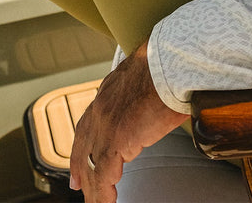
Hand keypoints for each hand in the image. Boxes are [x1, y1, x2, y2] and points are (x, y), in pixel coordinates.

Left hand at [68, 42, 186, 202]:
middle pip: (84, 144)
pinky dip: (104, 194)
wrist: (173, 62)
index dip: (83, 141)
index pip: (89, 120)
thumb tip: (163, 98)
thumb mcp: (150, 75)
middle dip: (79, 167)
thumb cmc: (172, 63)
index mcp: (110, 89)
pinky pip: (104, 175)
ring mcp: (106, 124)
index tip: (80, 156)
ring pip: (93, 164)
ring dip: (93, 188)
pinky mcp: (115, 140)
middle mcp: (102, 106)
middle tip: (78, 186)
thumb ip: (146, 90)